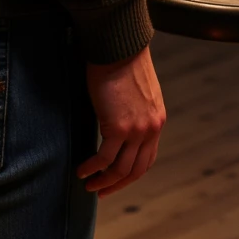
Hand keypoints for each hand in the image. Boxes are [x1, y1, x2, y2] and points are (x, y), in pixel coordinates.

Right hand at [77, 45, 165, 196]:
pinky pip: (104, 157)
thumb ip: (135, 111)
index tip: (116, 180)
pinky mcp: (118, 127)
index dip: (131, 174)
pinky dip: (92, 168)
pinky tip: (82, 171)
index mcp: (157, 121)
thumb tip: (118, 122)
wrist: (118, 46)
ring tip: (89, 185)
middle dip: (117, 184)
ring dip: (103, 181)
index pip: (147, 158)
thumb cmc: (123, 61)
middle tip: (101, 192)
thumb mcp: (138, 92)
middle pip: (136, 170)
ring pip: (120, 169)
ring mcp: (136, 130)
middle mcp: (150, 129)